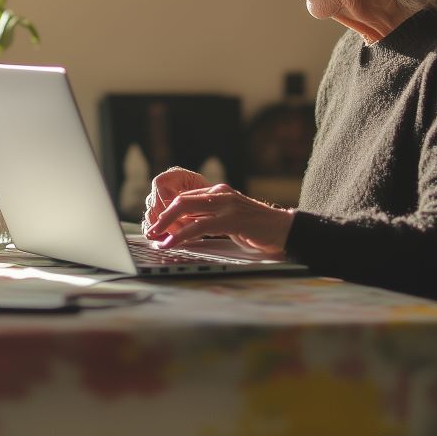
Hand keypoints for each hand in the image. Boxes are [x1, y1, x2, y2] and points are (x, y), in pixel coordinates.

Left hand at [143, 168, 292, 253]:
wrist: (286, 230)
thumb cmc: (257, 228)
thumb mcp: (228, 220)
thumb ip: (209, 219)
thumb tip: (183, 228)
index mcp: (218, 192)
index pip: (185, 198)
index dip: (167, 212)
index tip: (157, 226)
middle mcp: (220, 194)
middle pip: (181, 201)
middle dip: (162, 216)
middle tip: (150, 231)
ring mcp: (227, 204)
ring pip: (187, 210)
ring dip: (167, 226)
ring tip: (156, 238)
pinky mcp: (233, 219)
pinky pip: (201, 225)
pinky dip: (182, 235)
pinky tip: (173, 243)